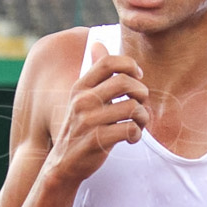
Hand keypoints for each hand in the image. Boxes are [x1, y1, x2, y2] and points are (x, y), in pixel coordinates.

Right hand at [43, 42, 148, 182]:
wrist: (64, 164)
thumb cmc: (80, 128)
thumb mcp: (82, 98)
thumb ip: (95, 74)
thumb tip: (98, 43)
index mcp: (80, 87)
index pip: (108, 62)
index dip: (129, 65)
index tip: (138, 76)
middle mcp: (82, 101)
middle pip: (124, 82)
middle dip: (141, 92)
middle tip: (142, 103)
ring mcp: (88, 121)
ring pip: (132, 107)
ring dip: (143, 116)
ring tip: (138, 123)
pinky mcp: (97, 141)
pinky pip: (129, 129)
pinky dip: (136, 133)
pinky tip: (131, 137)